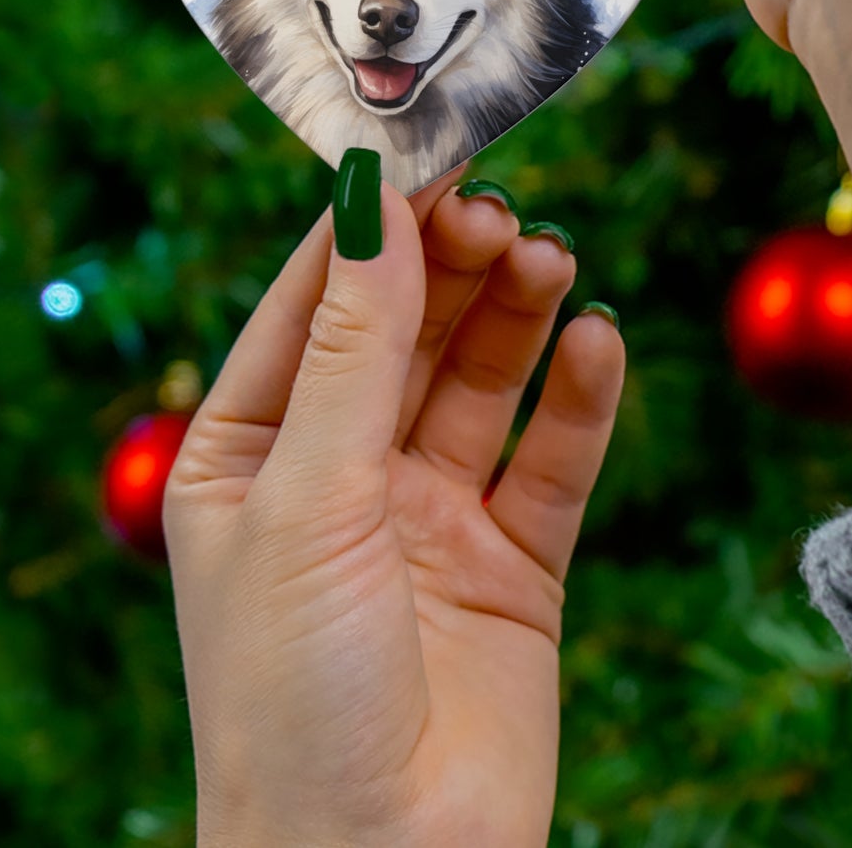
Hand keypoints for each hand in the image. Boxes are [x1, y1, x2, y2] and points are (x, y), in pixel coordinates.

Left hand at [164, 170, 623, 847]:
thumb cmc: (293, 697)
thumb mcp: (307, 498)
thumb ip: (353, 348)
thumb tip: (370, 202)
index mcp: (252, 456)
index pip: (314, 307)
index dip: (371, 230)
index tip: (429, 155)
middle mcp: (343, 477)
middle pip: (410, 332)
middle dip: (454, 266)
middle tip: (503, 212)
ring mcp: (432, 517)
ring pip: (485, 381)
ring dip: (519, 314)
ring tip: (553, 261)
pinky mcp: (515, 562)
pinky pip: (553, 458)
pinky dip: (580, 397)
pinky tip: (598, 342)